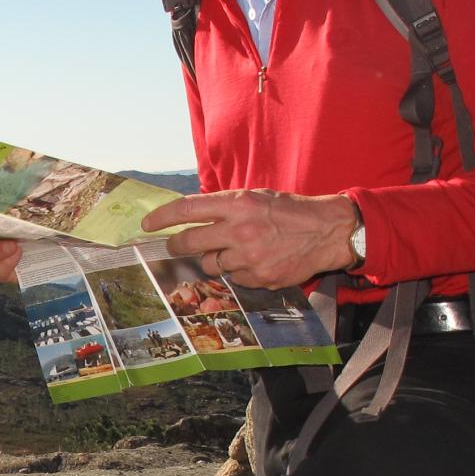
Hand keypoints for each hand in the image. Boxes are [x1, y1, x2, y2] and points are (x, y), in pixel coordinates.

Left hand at [139, 189, 359, 288]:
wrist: (327, 232)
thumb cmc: (289, 211)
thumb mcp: (256, 197)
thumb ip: (225, 207)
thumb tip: (192, 218)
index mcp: (238, 204)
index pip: (187, 209)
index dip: (162, 218)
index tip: (148, 224)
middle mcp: (240, 230)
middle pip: (189, 242)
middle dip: (176, 246)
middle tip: (174, 246)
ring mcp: (249, 256)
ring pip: (210, 263)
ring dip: (214, 258)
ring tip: (236, 249)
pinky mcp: (258, 277)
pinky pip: (234, 278)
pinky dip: (238, 271)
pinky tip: (256, 261)